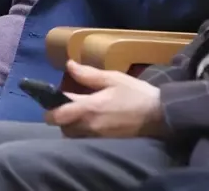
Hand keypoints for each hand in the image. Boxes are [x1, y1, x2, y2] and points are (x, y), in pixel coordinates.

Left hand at [44, 60, 165, 138]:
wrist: (159, 115)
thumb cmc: (136, 94)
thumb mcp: (113, 78)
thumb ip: (88, 74)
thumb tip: (69, 65)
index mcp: (89, 107)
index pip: (58, 112)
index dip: (50, 106)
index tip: (51, 97)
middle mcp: (89, 125)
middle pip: (62, 126)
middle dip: (59, 116)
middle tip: (66, 104)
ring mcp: (96, 137)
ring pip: (72, 135)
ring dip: (69, 125)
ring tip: (77, 112)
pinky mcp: (104, 143)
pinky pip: (84, 139)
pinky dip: (81, 132)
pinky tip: (89, 121)